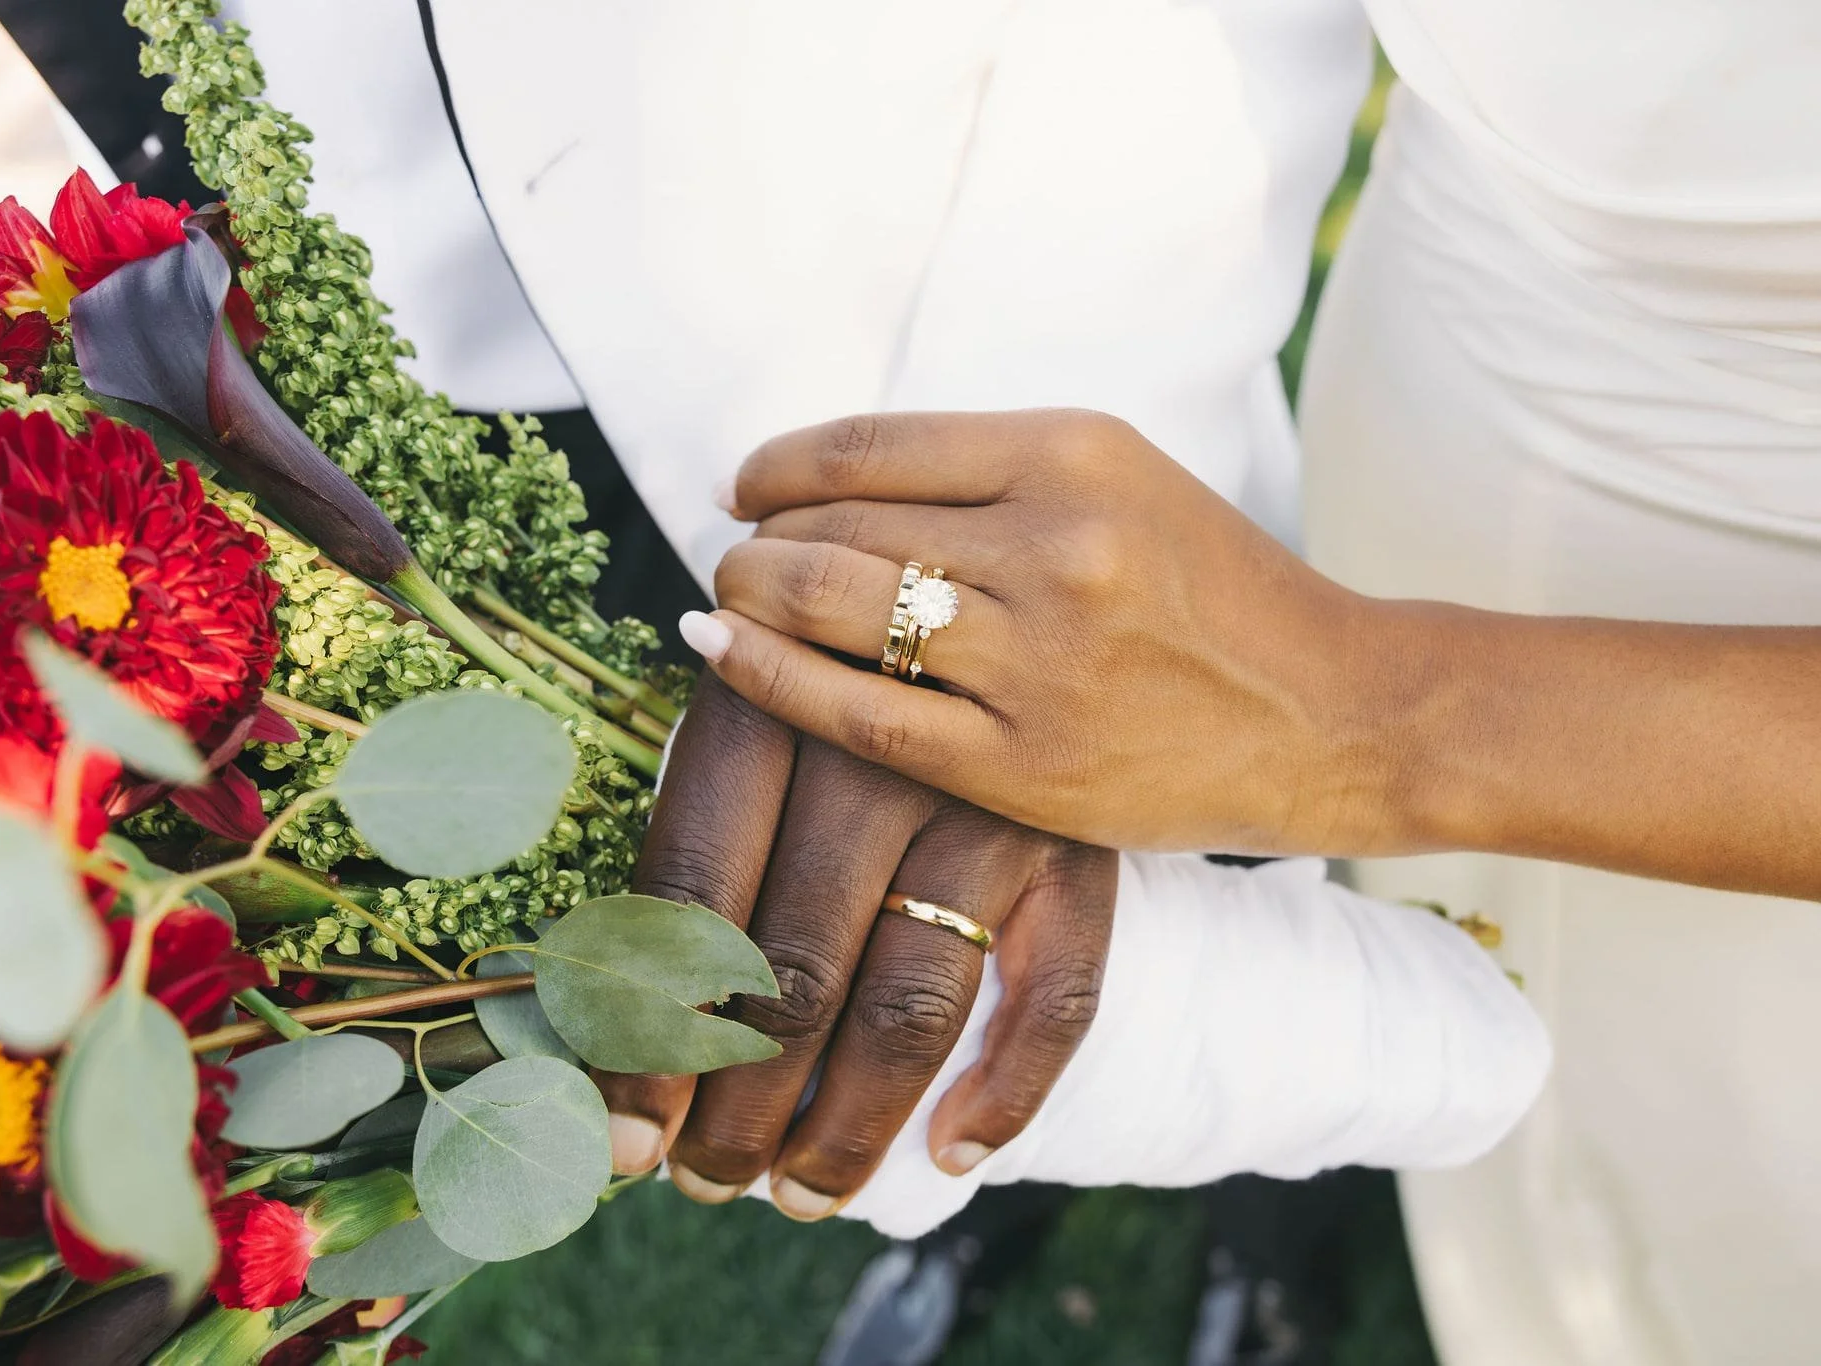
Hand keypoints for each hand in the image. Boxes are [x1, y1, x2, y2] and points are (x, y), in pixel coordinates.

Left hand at [597, 676, 1114, 1218]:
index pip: (688, 905)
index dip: (649, 1041)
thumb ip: (684, 860)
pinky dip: (1007, 1092)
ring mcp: (988, 800)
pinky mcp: (1077, 842)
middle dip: (739, 1109)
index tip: (624, 1145)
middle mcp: (876, 750)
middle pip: (795, 974)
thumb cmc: (821, 679)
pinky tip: (950, 1155)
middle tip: (706, 1184)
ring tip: (800, 1194)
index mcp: (762, 708)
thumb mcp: (740, 725)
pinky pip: (1057, 995)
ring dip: (848, 1126)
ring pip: (911, 1004)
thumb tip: (605, 1044)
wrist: (990, 595)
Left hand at [687, 409, 1384, 854]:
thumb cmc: (1215, 591)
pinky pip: (856, 713)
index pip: (868, 446)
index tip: (745, 484)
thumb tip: (819, 481)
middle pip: (837, 525)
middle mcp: (1052, 545)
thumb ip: (988, 474)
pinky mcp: (1023, 764)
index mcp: (1074, 454)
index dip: (777, 465)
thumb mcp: (1121, 482)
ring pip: (833, 606)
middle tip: (738, 554)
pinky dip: (766, 675)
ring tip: (735, 598)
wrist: (1334, 713)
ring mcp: (1036, 660)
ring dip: (752, 595)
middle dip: (758, 537)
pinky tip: (721, 650)